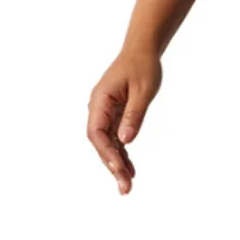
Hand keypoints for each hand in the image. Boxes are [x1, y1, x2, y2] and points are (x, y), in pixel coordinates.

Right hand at [87, 42, 161, 195]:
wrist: (142, 51)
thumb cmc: (143, 66)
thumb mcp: (143, 91)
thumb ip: (134, 116)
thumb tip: (125, 141)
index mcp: (100, 100)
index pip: (97, 132)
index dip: (106, 153)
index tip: (118, 169)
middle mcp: (98, 108)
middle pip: (100, 143)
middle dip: (111, 165)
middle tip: (125, 187)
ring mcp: (105, 112)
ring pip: (107, 143)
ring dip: (117, 163)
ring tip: (128, 184)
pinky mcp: (113, 115)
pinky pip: (115, 138)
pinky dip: (122, 153)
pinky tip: (129, 169)